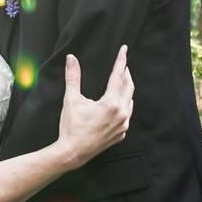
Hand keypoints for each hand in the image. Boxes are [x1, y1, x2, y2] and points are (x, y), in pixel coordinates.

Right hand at [57, 45, 133, 166]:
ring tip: (122, 80)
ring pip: (130, 101)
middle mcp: (122, 114)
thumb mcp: (71, 99)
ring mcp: (123, 125)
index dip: (121, 61)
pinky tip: (119, 102)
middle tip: (123, 63)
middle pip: (129, 87)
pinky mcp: (121, 133)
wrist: (74, 152)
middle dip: (126, 73)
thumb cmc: (72, 126)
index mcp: (111, 103)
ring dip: (127, 89)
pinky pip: (127, 114)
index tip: (124, 49)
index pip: (118, 76)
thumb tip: (71, 58)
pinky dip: (125, 104)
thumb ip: (73, 77)